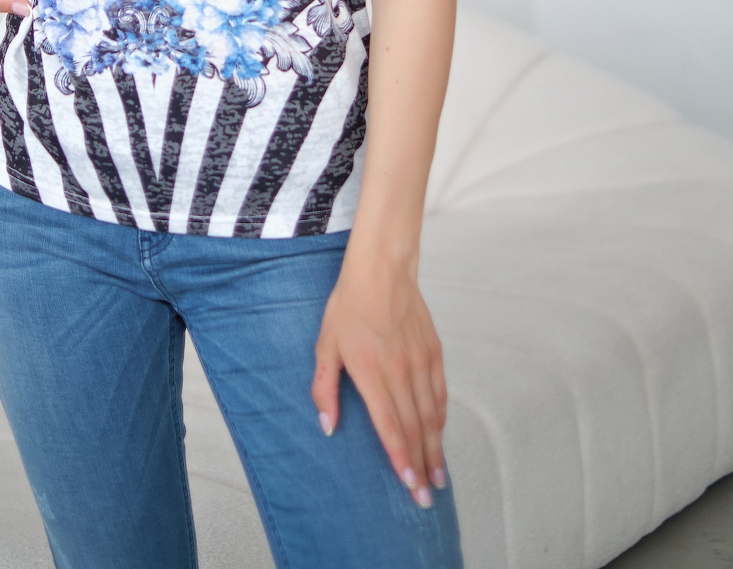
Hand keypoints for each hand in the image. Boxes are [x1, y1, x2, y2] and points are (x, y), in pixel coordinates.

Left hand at [311, 248, 446, 507]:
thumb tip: (326, 425)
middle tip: (427, 497)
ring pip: (431, 414)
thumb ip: (324, 388)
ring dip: (435, 448)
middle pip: (415, 429)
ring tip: (439, 476)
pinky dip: (441, 416)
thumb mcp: (325, 344)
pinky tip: (440, 433)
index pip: (390, 428)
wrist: (382, 269)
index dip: (401, 461)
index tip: (409, 488)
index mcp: (371, 373)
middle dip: (421, 467)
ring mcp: (420, 361)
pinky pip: (439, 391)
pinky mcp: (433, 351)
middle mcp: (400, 372)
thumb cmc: (348, 305)